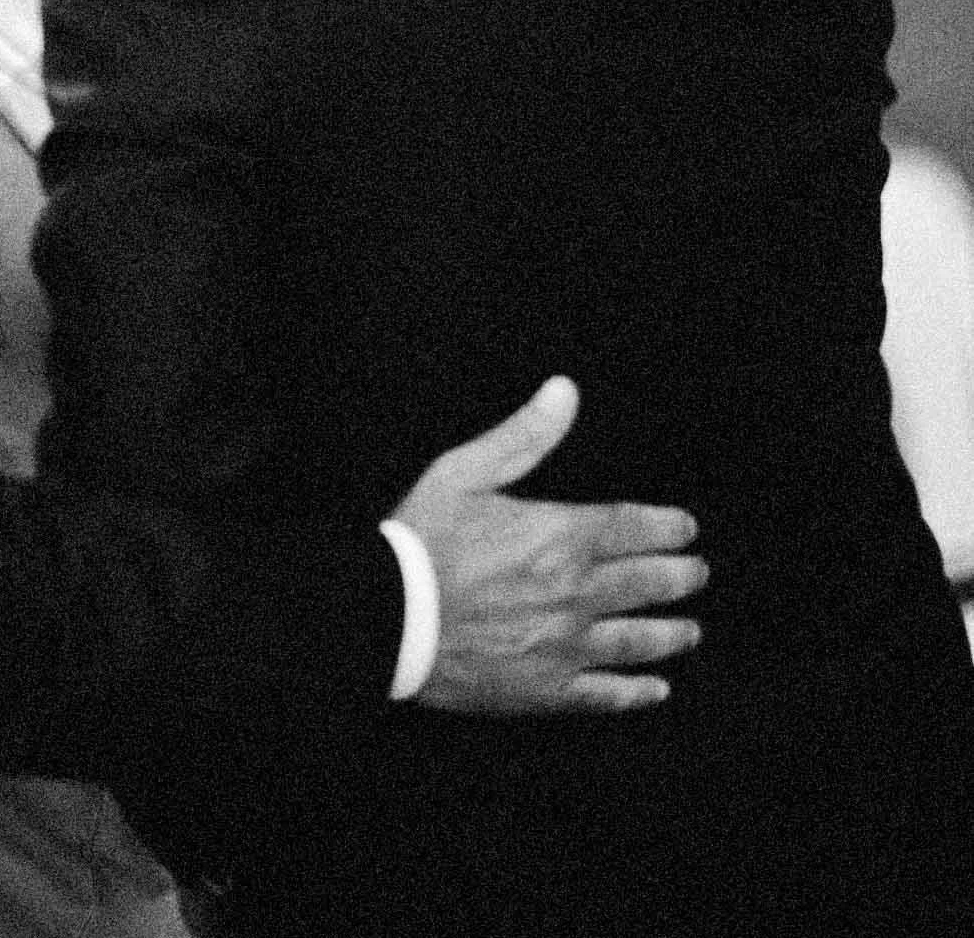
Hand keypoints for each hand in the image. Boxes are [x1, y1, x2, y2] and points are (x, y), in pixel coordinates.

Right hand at [393, 377, 704, 715]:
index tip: (687, 528)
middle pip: (645, 584)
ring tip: (691, 630)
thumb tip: (564, 392)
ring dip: (671, 634)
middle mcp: (574, 593)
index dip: (666, 527)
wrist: (388, 619)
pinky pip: (605, 695)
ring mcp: (564, 646)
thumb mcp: (466, 471)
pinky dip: (637, 692)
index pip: (631, 527)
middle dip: (679, 576)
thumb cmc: (422, 541)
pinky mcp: (546, 690)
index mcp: (559, 537)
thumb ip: (523, 435)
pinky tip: (655, 690)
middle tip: (698, 573)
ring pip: (636, 640)